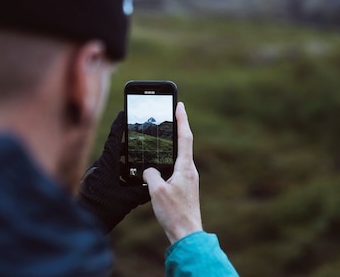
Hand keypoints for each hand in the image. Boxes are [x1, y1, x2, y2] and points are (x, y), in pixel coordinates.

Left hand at [78, 111, 149, 232]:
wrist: (80, 222)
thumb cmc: (102, 210)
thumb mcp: (126, 200)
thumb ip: (141, 191)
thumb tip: (156, 184)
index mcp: (107, 164)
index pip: (115, 138)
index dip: (120, 123)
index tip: (125, 111)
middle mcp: (99, 165)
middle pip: (115, 149)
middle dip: (128, 144)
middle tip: (141, 139)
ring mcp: (95, 173)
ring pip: (112, 162)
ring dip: (123, 161)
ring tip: (138, 162)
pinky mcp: (93, 182)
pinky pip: (108, 172)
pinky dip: (117, 172)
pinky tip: (126, 181)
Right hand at [143, 102, 202, 243]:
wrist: (187, 234)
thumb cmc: (174, 213)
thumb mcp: (157, 191)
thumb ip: (151, 175)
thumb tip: (149, 170)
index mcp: (186, 167)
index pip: (185, 137)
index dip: (182, 119)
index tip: (180, 105)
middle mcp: (190, 170)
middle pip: (184, 143)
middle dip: (177, 127)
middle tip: (172, 113)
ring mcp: (188, 179)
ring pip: (179, 156)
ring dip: (173, 143)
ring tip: (165, 133)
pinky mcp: (184, 187)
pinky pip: (176, 167)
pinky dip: (169, 159)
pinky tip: (161, 162)